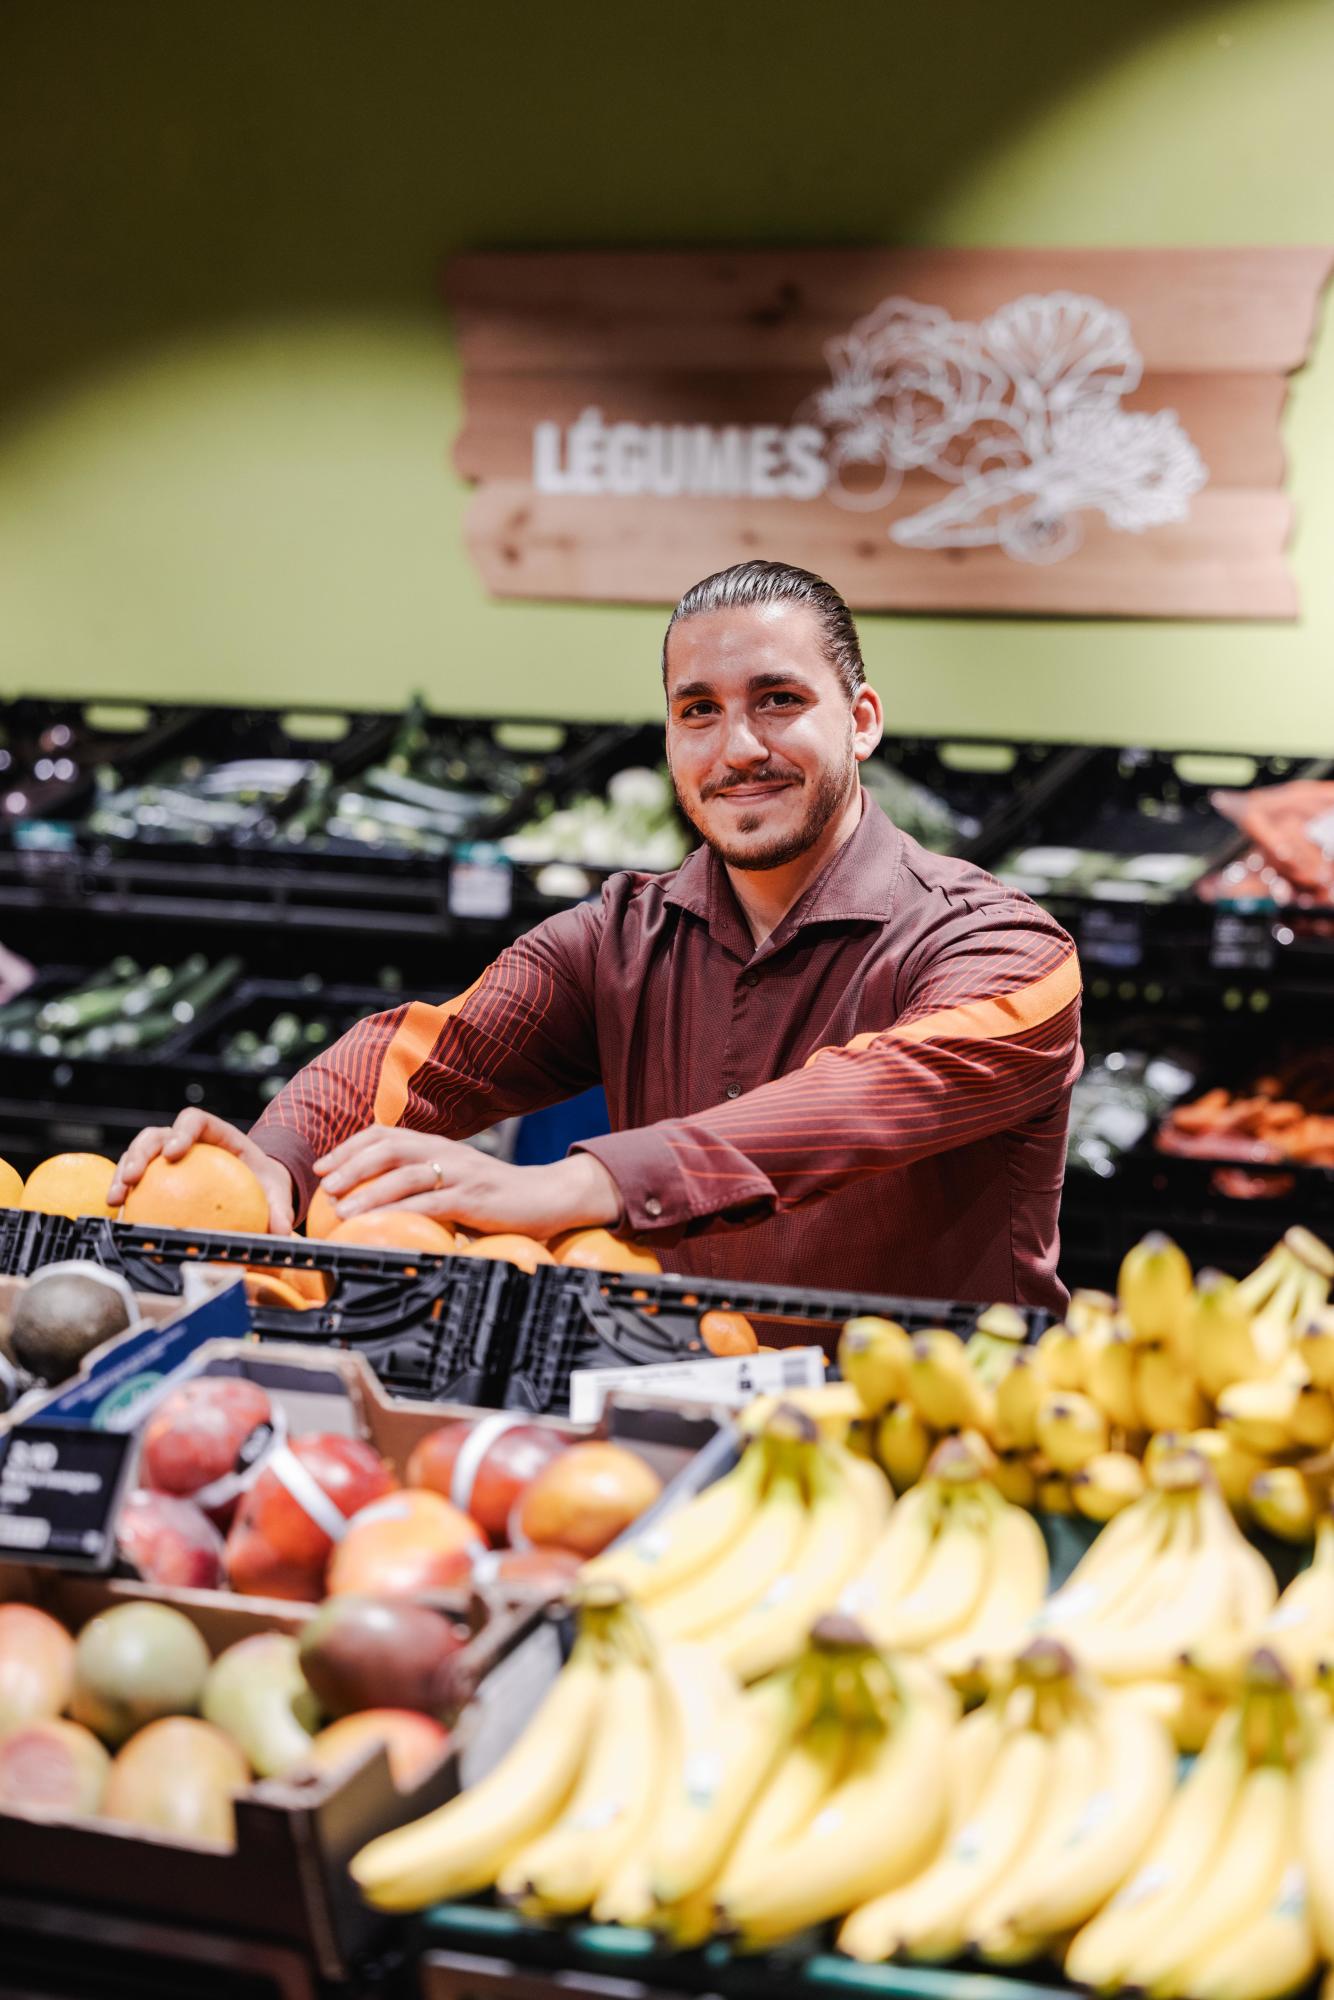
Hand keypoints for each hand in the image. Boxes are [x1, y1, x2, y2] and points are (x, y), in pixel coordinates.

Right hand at [109, 1109, 295, 1233]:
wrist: (255, 1188)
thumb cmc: (264, 1183)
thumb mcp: (276, 1192)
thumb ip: (279, 1208)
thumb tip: (281, 1232)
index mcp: (216, 1133)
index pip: (194, 1120)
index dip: (181, 1131)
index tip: (173, 1153)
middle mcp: (186, 1140)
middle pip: (156, 1135)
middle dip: (140, 1153)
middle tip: (132, 1178)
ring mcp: (167, 1156)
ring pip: (137, 1155)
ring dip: (122, 1173)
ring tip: (116, 1200)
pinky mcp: (157, 1176)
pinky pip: (136, 1182)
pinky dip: (125, 1195)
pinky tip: (118, 1217)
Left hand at [316, 1126, 620, 1240]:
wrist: (549, 1197)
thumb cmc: (499, 1197)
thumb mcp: (457, 1182)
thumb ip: (425, 1186)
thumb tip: (379, 1206)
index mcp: (439, 1145)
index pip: (386, 1134)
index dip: (350, 1147)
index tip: (324, 1167)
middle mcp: (446, 1152)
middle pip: (390, 1147)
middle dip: (352, 1164)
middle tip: (326, 1186)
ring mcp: (461, 1173)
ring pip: (406, 1174)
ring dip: (369, 1191)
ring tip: (342, 1211)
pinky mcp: (474, 1198)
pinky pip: (431, 1204)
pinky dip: (402, 1213)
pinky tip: (382, 1225)